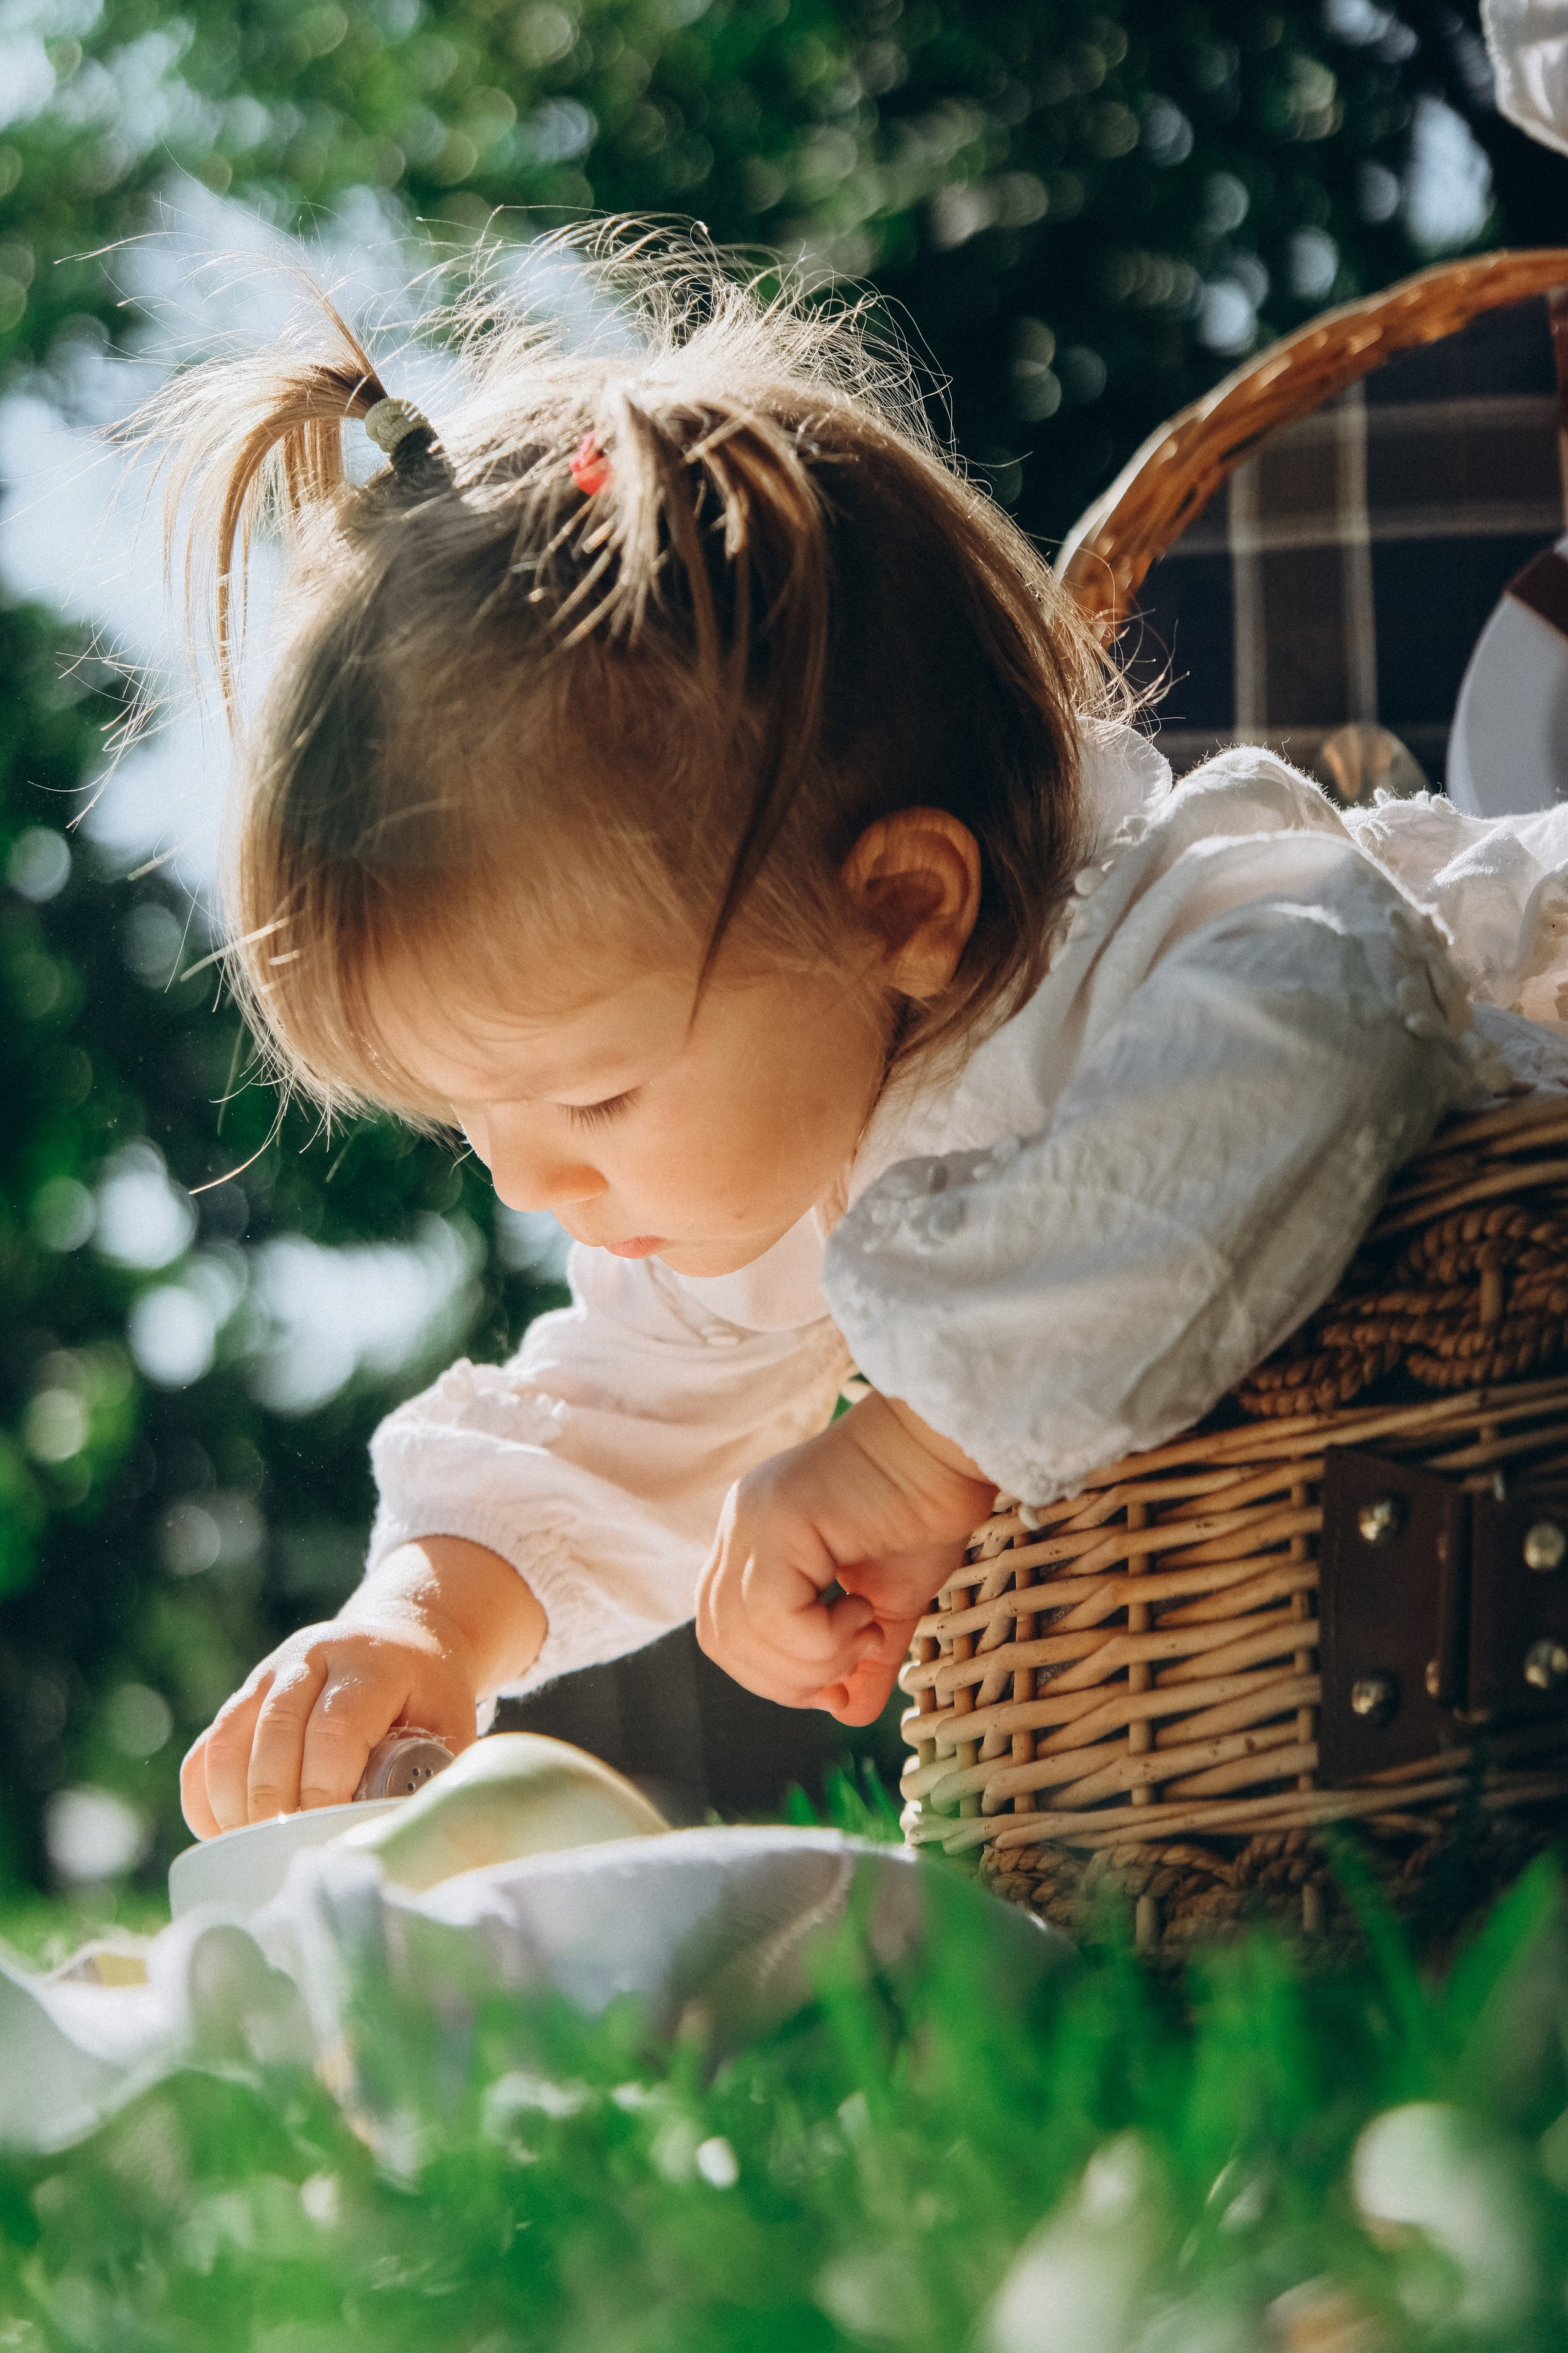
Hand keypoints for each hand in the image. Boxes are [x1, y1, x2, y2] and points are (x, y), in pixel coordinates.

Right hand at [179, 1613, 478, 1837]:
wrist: (400, 1640)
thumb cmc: (428, 1699)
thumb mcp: (449, 1726)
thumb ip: (428, 1777)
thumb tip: (397, 1843)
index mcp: (371, 1662)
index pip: (335, 1726)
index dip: (324, 1786)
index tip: (324, 1832)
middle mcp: (312, 1657)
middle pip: (275, 1731)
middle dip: (274, 1801)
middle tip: (284, 1851)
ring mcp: (269, 1674)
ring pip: (229, 1739)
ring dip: (235, 1803)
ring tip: (255, 1850)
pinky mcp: (242, 1698)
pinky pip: (206, 1750)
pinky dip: (206, 1798)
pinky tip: (226, 1833)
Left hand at [695, 1392, 993, 1726]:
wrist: (950, 1450)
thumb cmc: (922, 1511)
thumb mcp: (884, 1603)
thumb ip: (856, 1657)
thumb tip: (846, 1715)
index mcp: (752, 1541)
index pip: (725, 1633)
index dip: (774, 1675)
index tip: (841, 1676)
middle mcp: (738, 1526)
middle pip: (721, 1642)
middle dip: (787, 1680)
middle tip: (855, 1659)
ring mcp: (751, 1518)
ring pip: (742, 1634)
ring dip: (813, 1660)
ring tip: (868, 1630)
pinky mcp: (777, 1518)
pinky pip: (771, 1613)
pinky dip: (820, 1639)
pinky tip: (863, 1612)